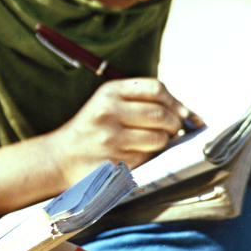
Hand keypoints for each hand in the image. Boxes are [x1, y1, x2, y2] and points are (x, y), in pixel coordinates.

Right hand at [51, 78, 202, 184]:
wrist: (60, 157)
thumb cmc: (92, 130)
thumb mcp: (108, 103)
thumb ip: (143, 102)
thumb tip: (190, 115)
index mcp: (108, 92)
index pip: (156, 88)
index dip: (175, 102)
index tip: (182, 113)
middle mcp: (108, 112)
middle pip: (161, 115)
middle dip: (173, 126)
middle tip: (169, 132)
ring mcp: (109, 138)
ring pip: (158, 139)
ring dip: (160, 144)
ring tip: (148, 144)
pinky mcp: (112, 161)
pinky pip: (146, 159)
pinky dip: (146, 159)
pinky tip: (132, 156)